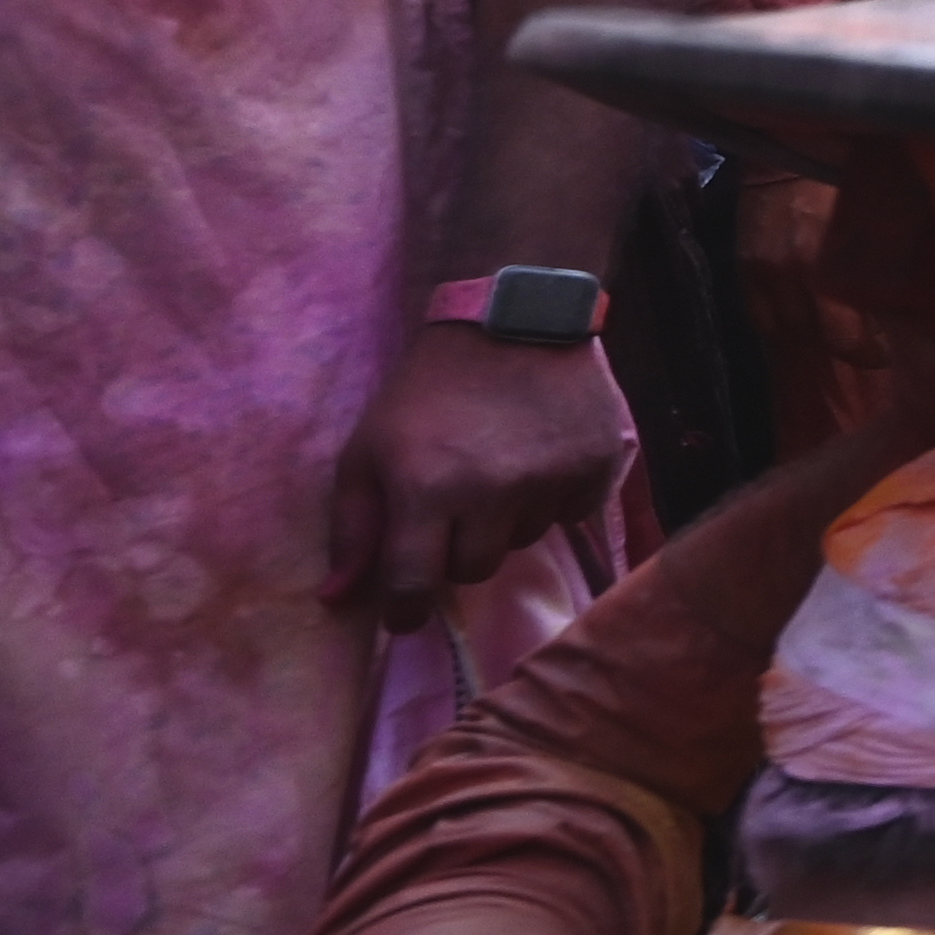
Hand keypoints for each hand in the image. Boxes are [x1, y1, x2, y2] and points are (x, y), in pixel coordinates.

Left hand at [326, 324, 632, 624]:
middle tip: (455, 511)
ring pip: (524, 541)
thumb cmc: (428, 388)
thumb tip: (337, 598)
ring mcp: (551, 481)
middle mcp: (493, 493)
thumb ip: (354, 526)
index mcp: (427, 489)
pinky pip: (570, 514)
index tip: (404, 615)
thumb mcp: (369, 448)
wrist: (515, 319)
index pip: (414, 586)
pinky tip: (540, 459)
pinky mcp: (597, 467)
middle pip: (474, 570)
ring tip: (500, 471)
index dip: (405, 611)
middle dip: (458, 550)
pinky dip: (552, 498)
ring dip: (505, 521)